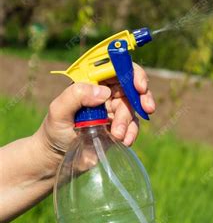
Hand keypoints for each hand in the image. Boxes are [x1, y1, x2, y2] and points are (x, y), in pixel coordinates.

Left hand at [36, 63, 155, 170]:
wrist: (58, 155)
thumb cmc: (55, 129)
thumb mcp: (58, 110)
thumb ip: (76, 95)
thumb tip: (103, 92)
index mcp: (93, 82)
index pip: (116, 67)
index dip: (131, 72)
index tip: (139, 86)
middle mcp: (106, 92)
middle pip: (132, 86)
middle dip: (142, 96)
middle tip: (147, 108)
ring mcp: (114, 109)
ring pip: (133, 108)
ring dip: (128, 121)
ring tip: (116, 135)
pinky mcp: (120, 125)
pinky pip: (134, 125)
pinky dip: (132, 132)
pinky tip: (124, 140)